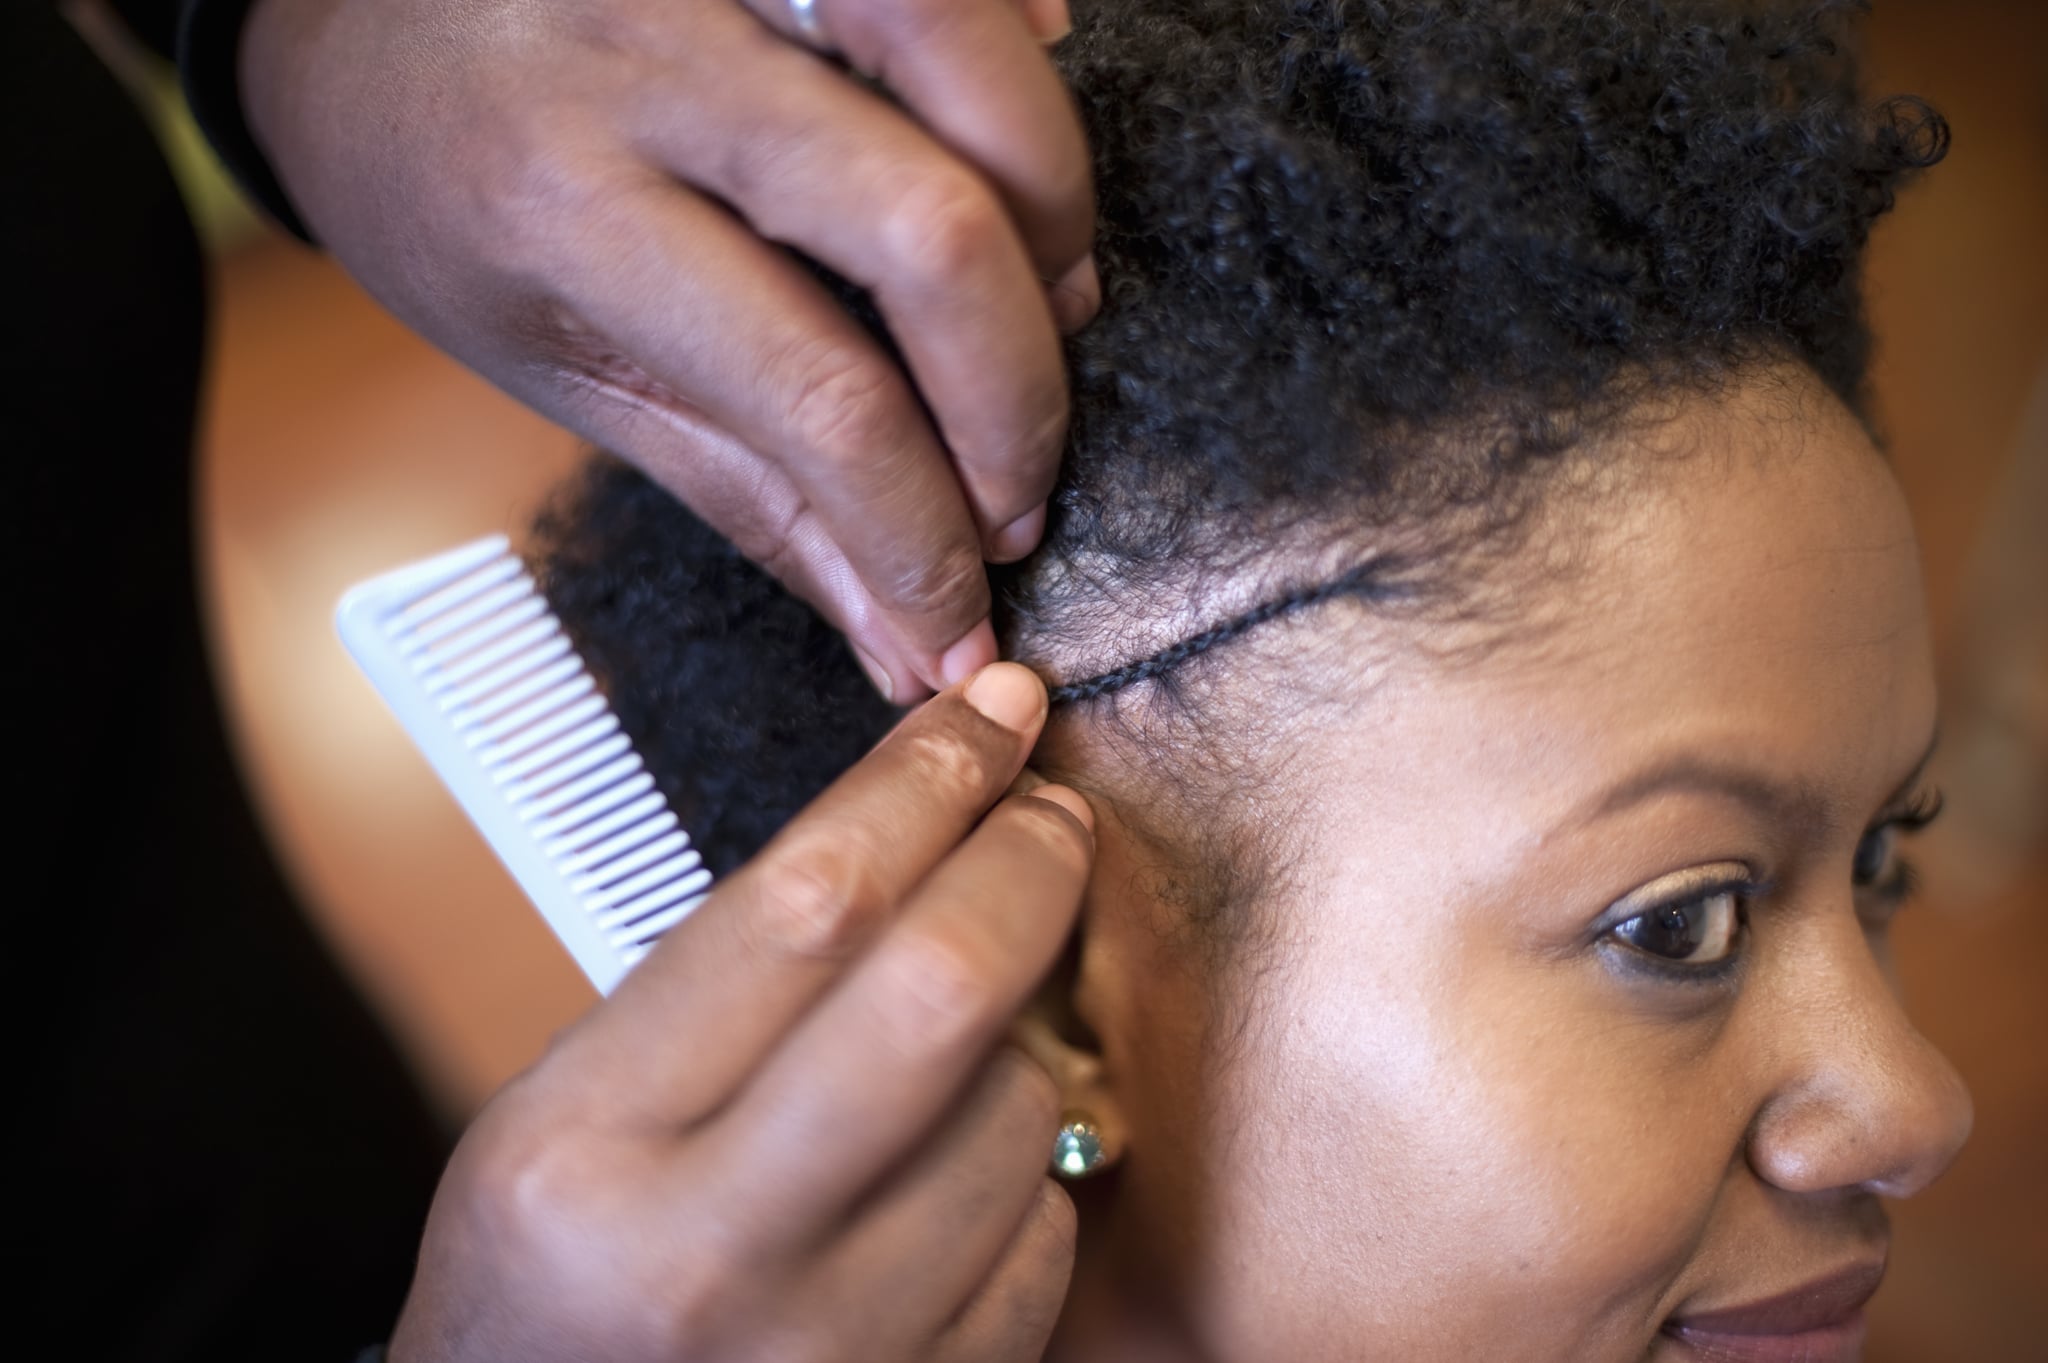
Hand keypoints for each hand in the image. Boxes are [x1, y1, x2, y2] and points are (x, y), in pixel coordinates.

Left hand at [238, 0, 1095, 700]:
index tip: (963, 622)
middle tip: (1016, 494)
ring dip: (1051, 210)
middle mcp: (649, 65)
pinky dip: (1018, 59)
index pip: (816, 397)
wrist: (340, 17)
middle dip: (1016, 396)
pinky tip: (1008, 157)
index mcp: (568, 211)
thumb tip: (899, 636)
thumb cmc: (441, 199)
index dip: (924, 532)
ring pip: (965, 55)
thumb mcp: (563, 370)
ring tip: (1044, 312)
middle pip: (925, 228)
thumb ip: (752, 500)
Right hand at [389, 664, 1093, 1361]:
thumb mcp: (562, 1119)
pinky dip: (1023, 1177)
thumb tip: (921, 842)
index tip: (991, 716)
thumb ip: (717, 994)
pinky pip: (1045, 1237)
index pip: (803, 905)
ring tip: (953, 1057)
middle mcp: (708, 1255)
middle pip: (942, 991)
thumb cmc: (550, 1284)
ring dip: (1022, 1045)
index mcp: (585, 1146)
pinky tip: (954, 1181)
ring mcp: (828, 1351)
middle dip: (1029, 864)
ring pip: (1020, 1113)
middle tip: (1053, 811)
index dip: (924, 783)